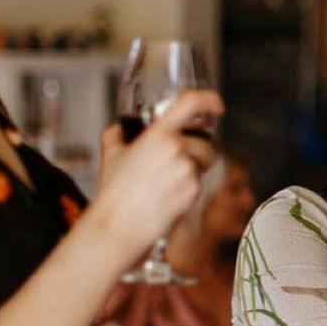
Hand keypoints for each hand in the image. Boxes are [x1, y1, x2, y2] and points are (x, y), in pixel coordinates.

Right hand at [88, 90, 223, 259]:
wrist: (118, 226)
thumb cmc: (114, 193)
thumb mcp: (111, 154)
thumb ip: (119, 134)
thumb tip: (123, 129)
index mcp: (158, 134)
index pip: (191, 103)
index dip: (208, 99)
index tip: (215, 105)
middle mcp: (177, 149)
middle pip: (206, 142)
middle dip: (199, 150)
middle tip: (180, 161)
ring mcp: (188, 171)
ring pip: (205, 163)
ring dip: (196, 168)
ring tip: (170, 180)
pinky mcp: (194, 192)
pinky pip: (200, 183)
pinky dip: (189, 187)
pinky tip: (168, 195)